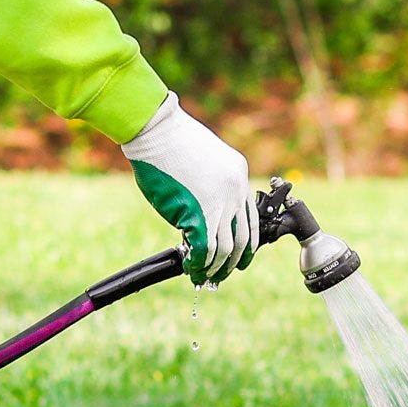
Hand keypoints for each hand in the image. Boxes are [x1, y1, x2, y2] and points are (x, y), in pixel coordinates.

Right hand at [121, 93, 256, 285]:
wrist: (156, 130)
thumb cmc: (172, 142)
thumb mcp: (205, 161)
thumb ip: (213, 187)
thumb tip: (205, 216)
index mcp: (239, 175)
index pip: (251, 219)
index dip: (245, 245)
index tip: (238, 258)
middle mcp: (236, 191)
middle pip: (242, 240)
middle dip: (232, 263)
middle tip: (220, 275)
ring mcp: (219, 203)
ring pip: (225, 249)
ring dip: (214, 268)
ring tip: (203, 276)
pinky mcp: (198, 213)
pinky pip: (204, 249)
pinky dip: (198, 263)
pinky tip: (190, 266)